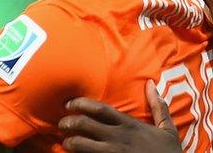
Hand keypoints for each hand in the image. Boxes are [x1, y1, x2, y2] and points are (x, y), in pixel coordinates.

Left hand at [59, 80, 179, 152]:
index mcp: (128, 125)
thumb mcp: (167, 130)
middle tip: (61, 123)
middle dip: (68, 122)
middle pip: (84, 124)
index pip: (98, 108)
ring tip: (65, 142)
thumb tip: (151, 84)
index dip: (80, 104)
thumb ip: (158, 107)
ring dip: (69, 142)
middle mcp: (118, 137)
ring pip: (81, 144)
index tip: (69, 104)